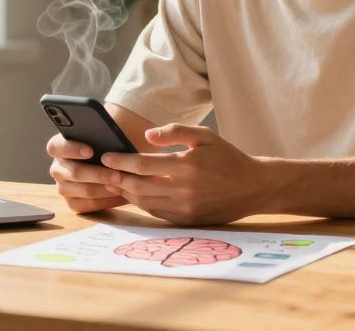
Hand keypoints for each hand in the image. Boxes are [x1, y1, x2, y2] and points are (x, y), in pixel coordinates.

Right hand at [45, 133, 127, 213]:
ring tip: (123, 184)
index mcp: (59, 147)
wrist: (119, 161)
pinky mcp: (74, 202)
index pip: (56, 147)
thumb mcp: (108, 133)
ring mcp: (64, 187)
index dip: (72, 149)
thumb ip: (105, 131)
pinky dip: (106, 200)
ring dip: (106, 188)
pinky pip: (89, 205)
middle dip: (98, 174)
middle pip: (74, 173)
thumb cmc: (110, 143)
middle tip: (117, 174)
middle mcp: (58, 168)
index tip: (91, 151)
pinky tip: (120, 193)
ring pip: (85, 190)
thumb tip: (111, 137)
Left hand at [98, 124, 272, 225]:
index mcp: (187, 166)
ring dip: (126, 192)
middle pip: (138, 185)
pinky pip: (157, 212)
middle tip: (101, 172)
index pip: (143, 165)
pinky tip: (134, 194)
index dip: (121, 161)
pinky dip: (142, 203)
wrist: (253, 187)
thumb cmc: (227, 157)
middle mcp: (184, 189)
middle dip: (116, 178)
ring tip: (113, 182)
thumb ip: (175, 132)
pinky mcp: (187, 220)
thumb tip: (147, 136)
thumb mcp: (205, 136)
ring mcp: (185, 208)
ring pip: (145, 201)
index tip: (106, 157)